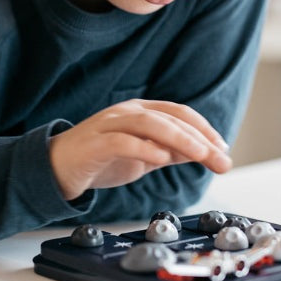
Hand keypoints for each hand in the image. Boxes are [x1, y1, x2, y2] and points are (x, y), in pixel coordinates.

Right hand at [49, 99, 232, 200]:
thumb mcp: (143, 155)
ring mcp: (109, 125)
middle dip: (201, 139)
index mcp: (141, 111)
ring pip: (149, 123)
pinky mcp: (95, 143)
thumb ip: (169, 151)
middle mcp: (127, 112)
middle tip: (221, 160)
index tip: (224, 149)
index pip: (180, 113)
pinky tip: (162, 159)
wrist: (57, 168)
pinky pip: (122, 141)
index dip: (205, 129)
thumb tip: (203, 153)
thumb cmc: (100, 159)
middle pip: (170, 117)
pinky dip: (144, 148)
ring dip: (179, 138)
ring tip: (201, 155)